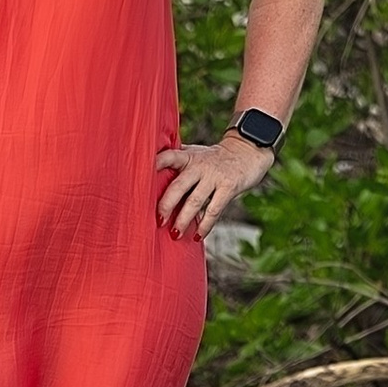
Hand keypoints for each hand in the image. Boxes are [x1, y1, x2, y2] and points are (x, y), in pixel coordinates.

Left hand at [156, 132, 274, 240]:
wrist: (248, 150)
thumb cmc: (216, 157)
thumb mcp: (196, 153)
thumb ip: (178, 162)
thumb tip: (151, 175)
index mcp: (188, 156)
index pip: (167, 157)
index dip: (153, 166)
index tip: (138, 179)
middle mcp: (199, 165)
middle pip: (178, 186)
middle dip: (166, 205)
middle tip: (158, 221)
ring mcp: (214, 176)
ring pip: (194, 201)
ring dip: (183, 220)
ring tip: (175, 234)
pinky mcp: (228, 187)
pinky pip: (214, 210)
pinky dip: (205, 225)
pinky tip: (197, 235)